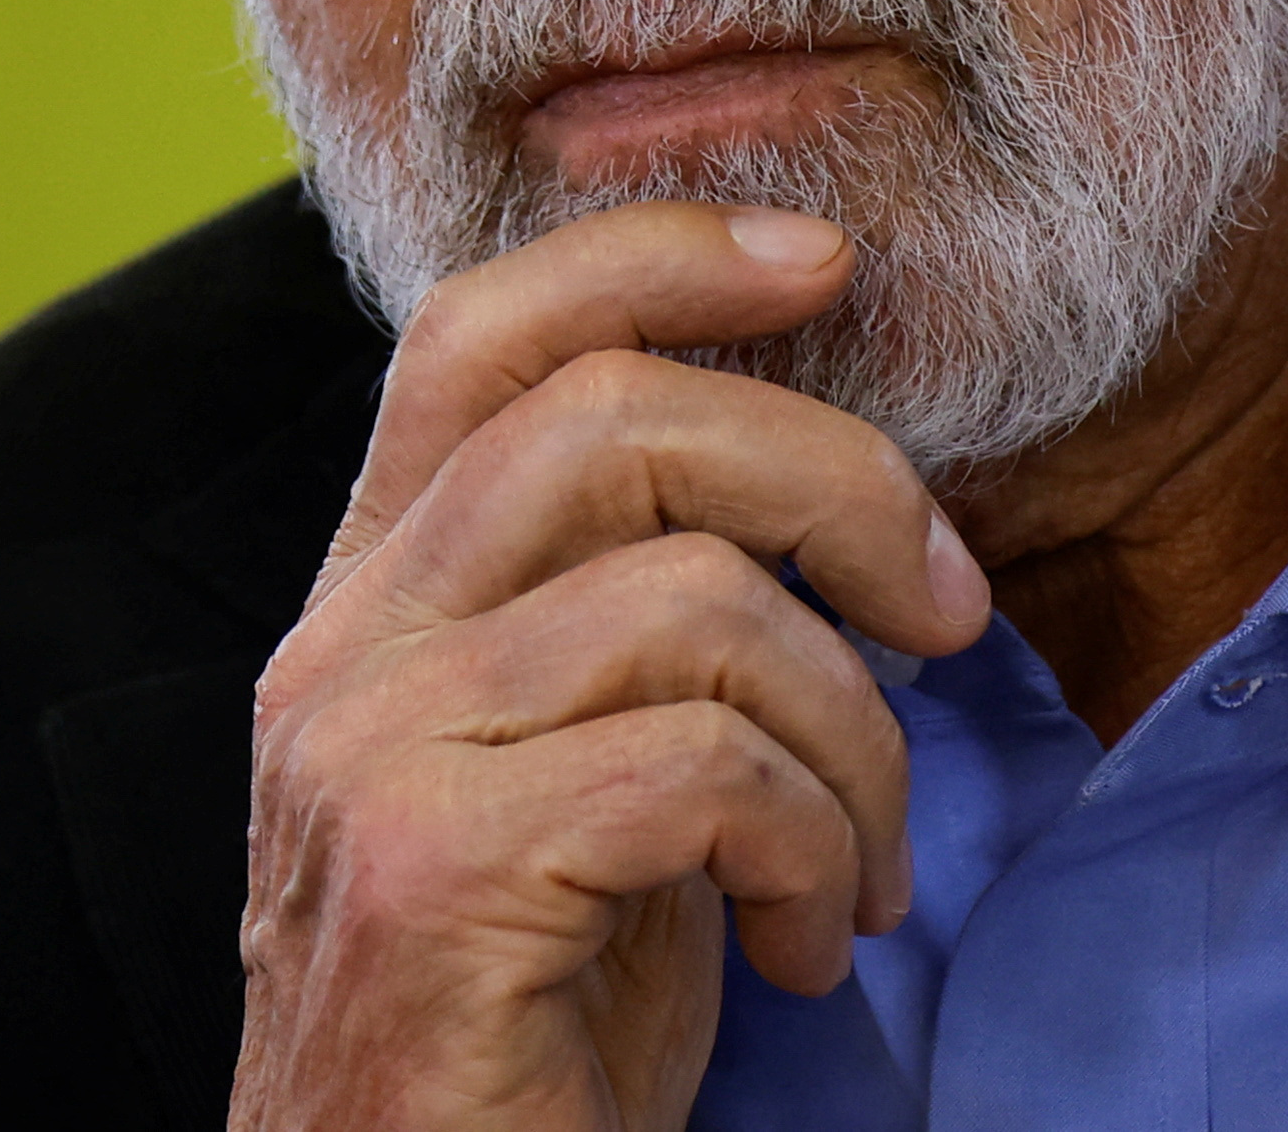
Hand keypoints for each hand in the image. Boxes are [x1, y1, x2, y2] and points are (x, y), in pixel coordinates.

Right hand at [229, 203, 993, 1131]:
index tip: (826, 260)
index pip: (478, 329)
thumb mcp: (598, 784)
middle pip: (616, 415)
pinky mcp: (433, 879)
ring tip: (864, 862)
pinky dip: (813, 847)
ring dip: (853, 735)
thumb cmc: (538, 1032)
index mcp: (372, 609)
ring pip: (696, 596)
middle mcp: (341, 659)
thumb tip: (832, 485)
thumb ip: (642, 625)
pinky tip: (808, 942)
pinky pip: (703, 768)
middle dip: (841, 487)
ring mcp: (369, 763)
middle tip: (946, 616)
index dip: (659, 256)